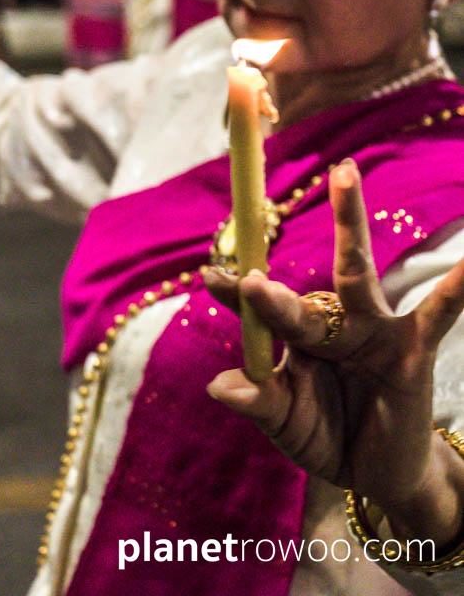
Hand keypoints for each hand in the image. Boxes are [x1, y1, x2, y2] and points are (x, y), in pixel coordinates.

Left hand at [205, 160, 463, 545]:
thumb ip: (260, 403)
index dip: (236, 293)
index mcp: (292, 339)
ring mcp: (371, 329)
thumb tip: (218, 386)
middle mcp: (329, 323)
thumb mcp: (288, 425)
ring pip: (356, 274)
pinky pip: (435, 313)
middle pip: (301, 291)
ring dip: (348, 224)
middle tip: (251, 272)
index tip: (209, 275)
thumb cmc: (327, 436)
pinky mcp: (411, 348)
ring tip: (343, 174)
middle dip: (276, 284)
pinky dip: (455, 288)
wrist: (380, 474)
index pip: (260, 310)